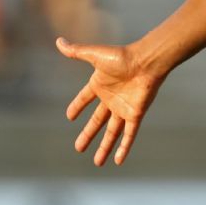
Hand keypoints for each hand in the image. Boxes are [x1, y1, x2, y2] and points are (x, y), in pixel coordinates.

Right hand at [57, 37, 164, 165]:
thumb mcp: (95, 55)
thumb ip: (76, 51)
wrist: (147, 62)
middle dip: (88, 135)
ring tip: (97, 163)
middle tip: (78, 149)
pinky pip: (129, 134)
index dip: (77, 106)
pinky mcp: (135, 114)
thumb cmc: (122, 57)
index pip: (84, 99)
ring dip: (104, 147)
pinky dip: (124, 147)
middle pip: (97, 122)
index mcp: (100, 85)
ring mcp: (123, 108)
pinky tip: (118, 161)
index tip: (69, 116)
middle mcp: (111, 99)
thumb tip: (58, 41)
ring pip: (112, 133)